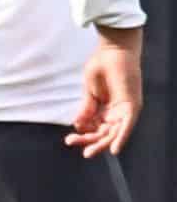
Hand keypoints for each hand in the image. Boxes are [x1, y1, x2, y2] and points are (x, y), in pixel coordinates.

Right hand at [67, 28, 142, 158]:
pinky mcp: (132, 106)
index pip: (95, 128)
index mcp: (106, 108)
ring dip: (101, 143)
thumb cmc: (102, 65)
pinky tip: (114, 149)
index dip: (83, 134)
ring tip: (88, 151)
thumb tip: (78, 125)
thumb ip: (86, 108)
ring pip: (114, 133)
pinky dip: (121, 138)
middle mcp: (118, 112)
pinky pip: (127, 126)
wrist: (113, 50)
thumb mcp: (89, 91)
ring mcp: (126, 109)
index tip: (70, 137)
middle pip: (104, 133)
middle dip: (89, 141)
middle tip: (72, 143)